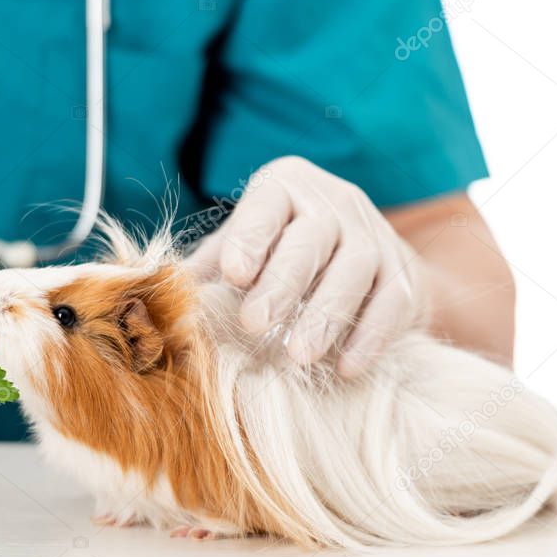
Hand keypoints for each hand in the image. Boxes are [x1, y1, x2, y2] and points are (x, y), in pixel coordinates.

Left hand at [188, 157, 425, 374]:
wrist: (364, 265)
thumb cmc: (279, 256)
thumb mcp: (241, 251)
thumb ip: (206, 269)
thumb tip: (151, 297)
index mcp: (284, 188)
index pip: (266, 204)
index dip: (250, 236)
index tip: (232, 274)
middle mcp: (334, 202)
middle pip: (311, 238)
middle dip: (282, 281)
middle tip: (254, 323)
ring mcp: (375, 235)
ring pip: (355, 268)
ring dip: (326, 314)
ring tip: (298, 356)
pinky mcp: (404, 274)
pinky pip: (393, 302)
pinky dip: (371, 336)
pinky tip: (347, 368)